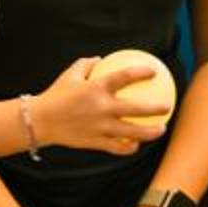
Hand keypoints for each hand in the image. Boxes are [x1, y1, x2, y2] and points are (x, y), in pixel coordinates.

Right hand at [31, 58, 164, 153]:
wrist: (39, 121)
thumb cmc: (55, 95)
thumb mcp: (69, 75)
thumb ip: (86, 64)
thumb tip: (101, 59)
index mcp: (96, 88)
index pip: (124, 77)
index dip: (141, 72)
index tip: (153, 71)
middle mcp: (101, 108)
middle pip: (136, 109)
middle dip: (156, 108)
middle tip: (167, 106)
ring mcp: (100, 127)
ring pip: (132, 133)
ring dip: (150, 133)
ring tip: (162, 130)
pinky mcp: (95, 142)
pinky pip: (117, 147)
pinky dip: (128, 147)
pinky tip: (135, 146)